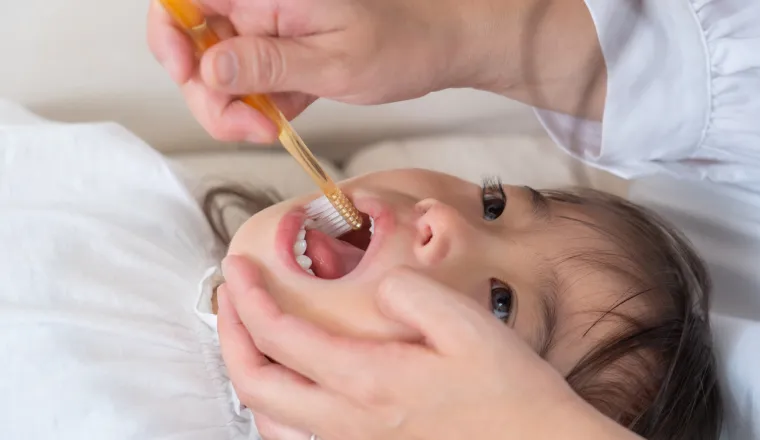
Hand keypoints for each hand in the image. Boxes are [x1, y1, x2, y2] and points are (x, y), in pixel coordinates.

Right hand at [146, 0, 499, 143]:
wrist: (434, 48)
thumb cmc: (400, 43)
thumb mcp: (334, 63)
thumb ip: (269, 64)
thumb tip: (209, 67)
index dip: (168, 31)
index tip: (186, 71)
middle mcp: (260, 4)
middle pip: (193, 43)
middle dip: (209, 92)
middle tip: (249, 124)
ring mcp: (266, 30)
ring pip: (215, 71)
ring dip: (232, 109)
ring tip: (271, 126)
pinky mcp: (276, 53)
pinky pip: (246, 84)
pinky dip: (257, 109)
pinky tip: (287, 114)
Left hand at [217, 256, 639, 439]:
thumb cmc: (510, 395)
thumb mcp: (467, 325)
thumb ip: (411, 294)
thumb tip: (379, 286)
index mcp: (369, 380)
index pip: (280, 336)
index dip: (248, 297)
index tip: (237, 267)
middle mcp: (350, 419)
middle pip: (255, 384)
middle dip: (230, 334)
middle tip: (231, 295)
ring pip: (269, 418)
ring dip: (248, 370)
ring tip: (250, 334)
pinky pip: (298, 435)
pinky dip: (275, 405)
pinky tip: (290, 384)